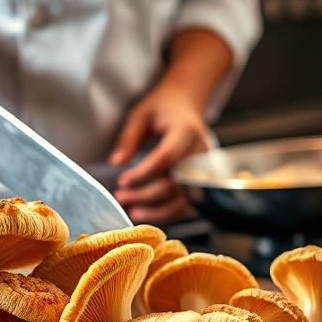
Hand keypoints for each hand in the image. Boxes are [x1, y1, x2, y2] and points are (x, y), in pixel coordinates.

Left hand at [108, 84, 209, 224]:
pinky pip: (188, 205)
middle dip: (146, 195)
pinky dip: (169, 213)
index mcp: (187, 132)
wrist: (186, 106)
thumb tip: (116, 163)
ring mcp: (205, 170)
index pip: (166, 157)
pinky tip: (149, 214)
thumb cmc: (162, 109)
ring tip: (133, 212)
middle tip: (120, 197)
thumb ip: (129, 137)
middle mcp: (200, 154)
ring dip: (158, 211)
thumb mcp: (141, 114)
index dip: (144, 173)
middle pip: (175, 183)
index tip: (122, 182)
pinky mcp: (203, 182)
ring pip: (184, 200)